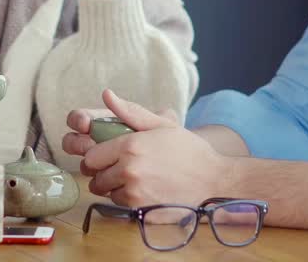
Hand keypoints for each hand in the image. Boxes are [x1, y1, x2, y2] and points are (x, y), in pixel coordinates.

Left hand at [74, 90, 218, 207]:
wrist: (215, 181)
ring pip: (108, 194)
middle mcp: (129, 171)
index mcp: (129, 147)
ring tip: (137, 180)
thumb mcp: (162, 125)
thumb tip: (106, 94)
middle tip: (121, 169)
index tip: (107, 158)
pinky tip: (146, 192)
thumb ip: (130, 111)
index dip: (98, 158)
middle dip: (104, 174)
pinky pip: (123, 207)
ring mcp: (136, 194)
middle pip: (96, 178)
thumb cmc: (189, 150)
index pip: (91, 157)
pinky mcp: (143, 212)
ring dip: (116, 188)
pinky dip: (129, 201)